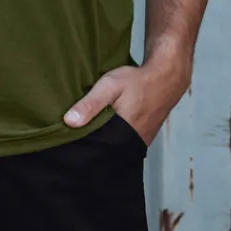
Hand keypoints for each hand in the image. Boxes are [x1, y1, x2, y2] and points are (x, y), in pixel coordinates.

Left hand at [62, 57, 190, 147]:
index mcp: (122, 135)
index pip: (96, 151)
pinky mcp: (142, 138)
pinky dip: (112, 138)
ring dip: (101, 142)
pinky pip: (123, 143)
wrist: (164, 78)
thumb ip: (91, 103)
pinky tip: (103, 129)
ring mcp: (138, 143)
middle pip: (104, 152)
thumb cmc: (137, 81)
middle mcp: (131, 144)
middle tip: (72, 140)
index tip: (66, 144)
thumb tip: (69, 121)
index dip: (81, 149)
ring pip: (114, 148)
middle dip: (90, 147)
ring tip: (84, 135)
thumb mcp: (110, 86)